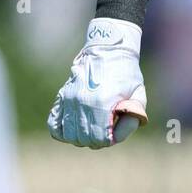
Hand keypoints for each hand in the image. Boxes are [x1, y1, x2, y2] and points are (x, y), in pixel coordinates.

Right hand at [48, 17, 147, 147]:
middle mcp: (83, 102)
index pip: (101, 138)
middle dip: (96, 141)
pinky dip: (62, 131)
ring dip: (80, 138)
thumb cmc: (126, 74)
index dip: (109, 140)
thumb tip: (116, 136)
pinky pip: (54, 124)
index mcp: (103, 102)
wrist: (107, 51)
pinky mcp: (61, 97)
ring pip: (69, 135)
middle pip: (84, 139)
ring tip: (92, 130)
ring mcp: (69, 99)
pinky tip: (75, 128)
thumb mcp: (138, 94)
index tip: (114, 133)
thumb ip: (132, 117)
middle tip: (105, 132)